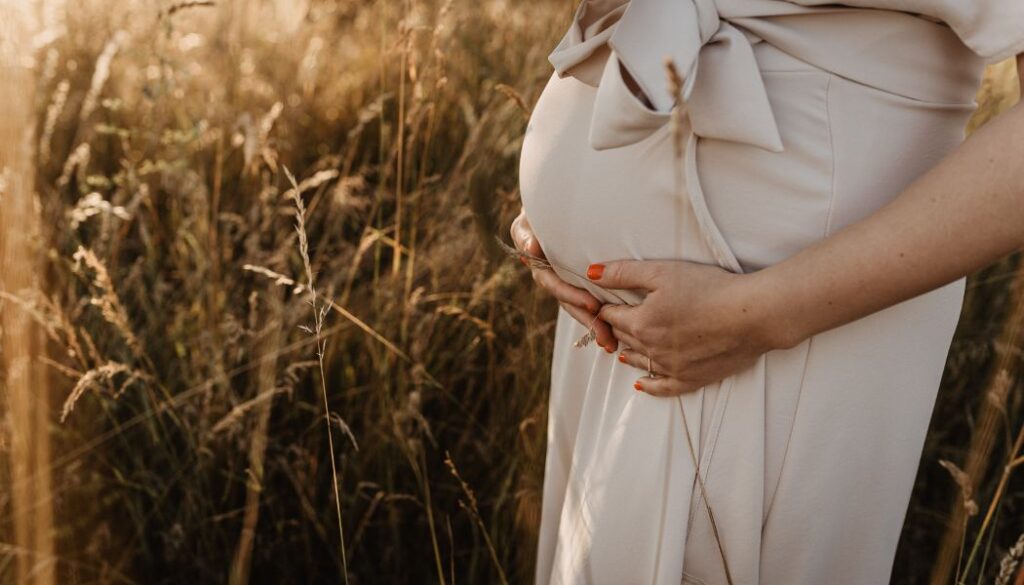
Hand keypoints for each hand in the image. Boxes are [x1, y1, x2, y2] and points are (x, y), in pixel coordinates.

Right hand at [510, 209, 617, 351]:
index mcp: (536, 259)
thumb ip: (527, 233)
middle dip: (587, 318)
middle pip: (567, 301)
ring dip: (594, 324)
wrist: (560, 199)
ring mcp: (563, 278)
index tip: (591, 304)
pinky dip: (601, 316)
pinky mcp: (580, 281)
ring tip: (611, 341)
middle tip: (606, 332)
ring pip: (578, 306)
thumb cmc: (546, 204)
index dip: (570, 295)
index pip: (551, 282)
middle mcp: (548, 272)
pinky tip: (615, 333)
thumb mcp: (531, 216)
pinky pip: (588, 301)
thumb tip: (531, 249)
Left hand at [588, 260, 785, 395]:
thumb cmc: (710, 288)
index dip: (607, 306)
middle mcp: (651, 350)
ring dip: (628, 352)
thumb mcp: (662, 272)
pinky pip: (662, 388)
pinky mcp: (691, 379)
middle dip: (617, 327)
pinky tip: (640, 384)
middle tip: (614, 320)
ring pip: (638, 362)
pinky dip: (648, 385)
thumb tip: (591, 273)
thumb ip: (623, 273)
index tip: (606, 302)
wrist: (753, 315)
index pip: (610, 316)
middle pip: (623, 338)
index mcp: (640, 323)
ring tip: (621, 347)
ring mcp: (670, 368)